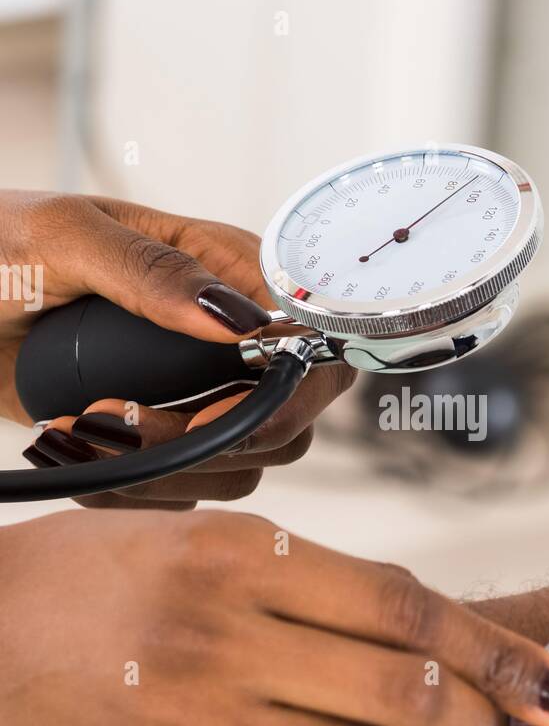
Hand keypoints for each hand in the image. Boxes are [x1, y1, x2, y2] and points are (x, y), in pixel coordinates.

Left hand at [0, 191, 353, 506]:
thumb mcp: (64, 236)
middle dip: (207, 443)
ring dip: (158, 471)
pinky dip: (128, 489)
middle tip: (110, 418)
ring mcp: (198, 391)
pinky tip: (73, 453)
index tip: (206, 409)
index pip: (306, 340)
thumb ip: (153, 272)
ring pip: (237, 468)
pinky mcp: (161, 435)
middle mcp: (227, 336)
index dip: (280, 392)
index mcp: (225, 267)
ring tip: (74, 433)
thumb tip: (237, 322)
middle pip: (285, 420)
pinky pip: (180, 489)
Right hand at [0, 509, 548, 725]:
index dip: (501, 651)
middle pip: (410, 691)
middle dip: (474, 717)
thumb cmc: (86, 580)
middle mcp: (231, 635)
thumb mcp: (195, 537)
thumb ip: (305, 575)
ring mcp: (202, 721)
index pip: (411, 605)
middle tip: (479, 722)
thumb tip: (420, 626)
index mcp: (244, 554)